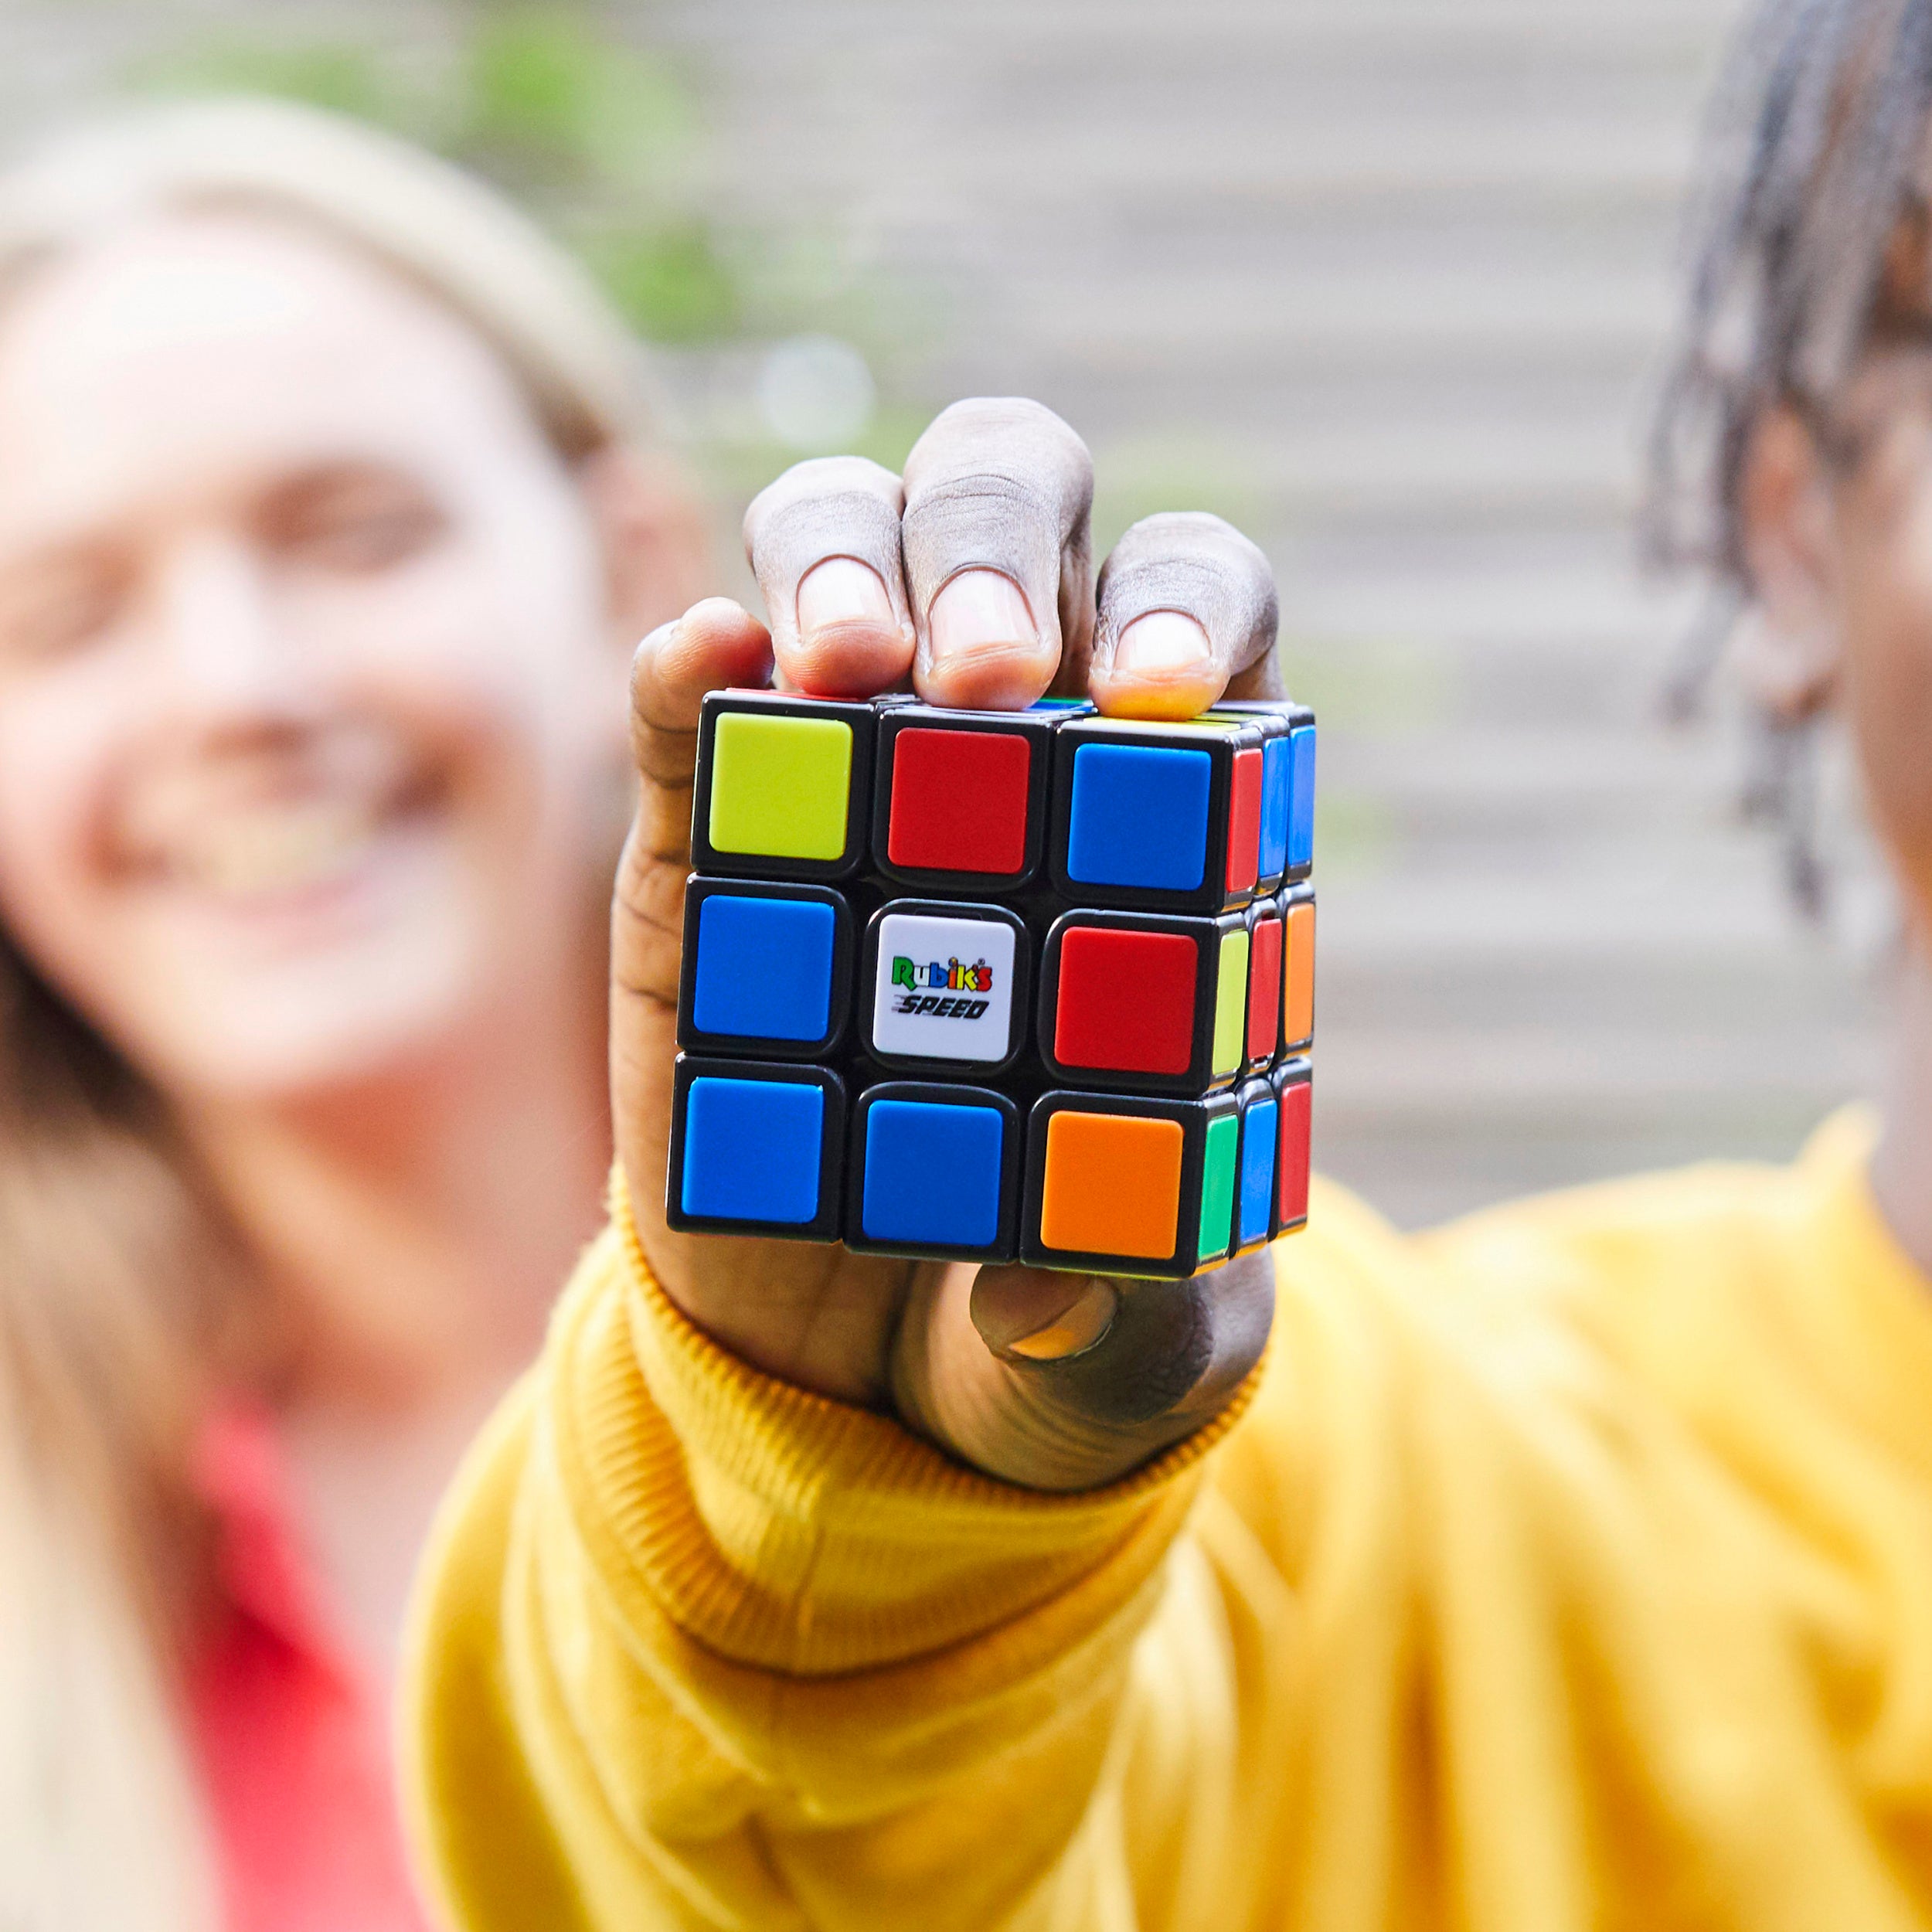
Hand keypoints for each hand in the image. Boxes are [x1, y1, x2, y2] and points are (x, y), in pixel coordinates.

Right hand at [611, 398, 1280, 1490]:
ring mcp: (838, 773)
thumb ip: (1121, 1320)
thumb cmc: (1041, 1317)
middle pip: (1013, 517)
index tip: (1163, 697)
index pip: (1198, 622)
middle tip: (982, 676)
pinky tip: (702, 660)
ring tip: (838, 661)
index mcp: (1163, 816)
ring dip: (841, 564)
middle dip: (996, 552)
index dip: (1190, 614)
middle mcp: (1006, 745)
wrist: (859, 1372)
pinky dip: (690, 664)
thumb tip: (1048, 1289)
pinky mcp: (699, 835)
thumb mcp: (1122, 1345)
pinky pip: (686, 704)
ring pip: (841, 548)